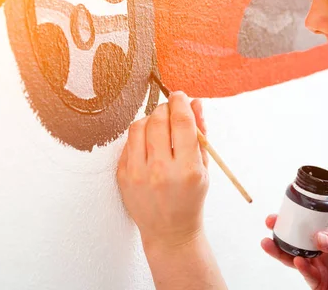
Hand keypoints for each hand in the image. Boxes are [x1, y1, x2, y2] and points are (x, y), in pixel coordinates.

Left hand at [117, 92, 208, 249]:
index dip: (180, 102)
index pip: (181, 122)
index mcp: (187, 169)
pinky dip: (139, 137)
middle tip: (171, 110)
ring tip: (159, 127)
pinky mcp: (123, 176)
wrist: (170, 231)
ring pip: (138, 126)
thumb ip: (201, 133)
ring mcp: (138, 174)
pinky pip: (128, 143)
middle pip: (158, 120)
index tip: (180, 96)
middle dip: (166, 108)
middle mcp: (161, 171)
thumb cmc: (191, 198)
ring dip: (150, 119)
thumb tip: (196, 103)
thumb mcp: (204, 168)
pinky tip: (149, 145)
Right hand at [261, 215, 327, 289]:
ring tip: (268, 244)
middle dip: (281, 231)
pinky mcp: (318, 281)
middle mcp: (321, 248)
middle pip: (296, 238)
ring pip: (294, 257)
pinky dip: (303, 268)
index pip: (310, 221)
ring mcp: (318, 264)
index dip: (295, 215)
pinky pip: (308, 274)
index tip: (282, 211)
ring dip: (280, 251)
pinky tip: (298, 261)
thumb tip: (318, 237)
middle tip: (270, 223)